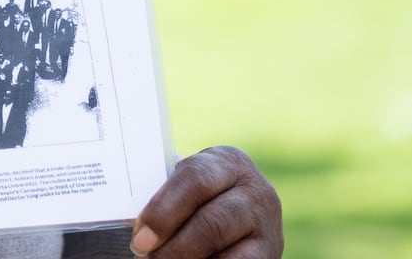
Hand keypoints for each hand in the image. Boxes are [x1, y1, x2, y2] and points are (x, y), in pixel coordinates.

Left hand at [129, 146, 281, 257]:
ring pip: (224, 247)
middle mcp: (254, 188)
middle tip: (147, 258)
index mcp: (227, 161)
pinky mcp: (271, 252)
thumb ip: (169, 199)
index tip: (140, 238)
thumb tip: (141, 228)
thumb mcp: (188, 188)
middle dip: (174, 246)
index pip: (194, 179)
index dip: (163, 211)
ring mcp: (268, 223)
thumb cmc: (197, 199)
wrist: (239, 218)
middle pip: (211, 221)